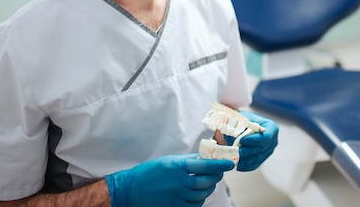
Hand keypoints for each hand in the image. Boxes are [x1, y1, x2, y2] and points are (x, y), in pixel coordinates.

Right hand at [105, 153, 234, 206]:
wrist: (129, 191)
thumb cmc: (149, 173)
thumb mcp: (169, 161)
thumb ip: (188, 160)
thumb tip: (207, 156)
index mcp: (177, 166)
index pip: (205, 165)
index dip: (220, 164)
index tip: (230, 163)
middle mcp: (179, 182)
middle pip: (207, 181)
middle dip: (216, 176)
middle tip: (220, 171)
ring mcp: (177, 197)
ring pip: (203, 194)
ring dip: (209, 188)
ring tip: (208, 181)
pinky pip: (195, 205)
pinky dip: (200, 199)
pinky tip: (197, 193)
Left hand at [236, 111, 278, 171]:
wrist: (242, 126)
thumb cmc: (243, 120)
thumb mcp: (242, 120)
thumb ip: (241, 128)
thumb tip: (236, 138)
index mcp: (271, 127)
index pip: (266, 136)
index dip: (254, 140)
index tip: (242, 140)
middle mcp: (273, 140)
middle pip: (261, 148)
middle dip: (248, 151)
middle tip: (236, 152)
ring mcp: (268, 151)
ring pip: (257, 158)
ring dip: (245, 160)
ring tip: (234, 159)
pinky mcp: (262, 158)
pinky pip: (255, 164)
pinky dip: (245, 166)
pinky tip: (237, 165)